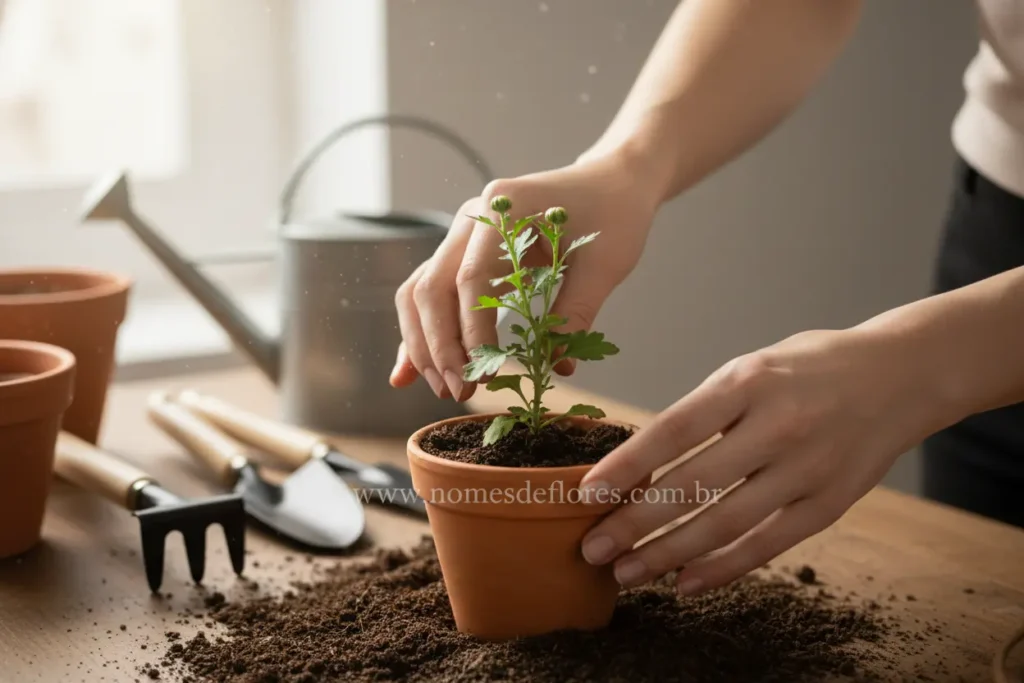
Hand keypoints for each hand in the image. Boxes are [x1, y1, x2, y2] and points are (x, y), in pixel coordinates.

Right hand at [390, 147, 660, 400]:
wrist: (613, 182)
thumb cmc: (614, 216)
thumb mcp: (605, 265)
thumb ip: (576, 313)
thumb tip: (555, 366)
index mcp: (504, 208)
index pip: (471, 279)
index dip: (472, 332)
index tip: (483, 374)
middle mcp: (472, 217)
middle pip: (432, 287)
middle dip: (440, 346)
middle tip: (458, 391)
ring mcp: (463, 235)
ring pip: (420, 293)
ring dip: (425, 344)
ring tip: (443, 388)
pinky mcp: (465, 254)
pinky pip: (430, 294)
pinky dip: (421, 334)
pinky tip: (407, 373)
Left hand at [578, 326, 950, 594]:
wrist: (900, 376)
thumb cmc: (808, 368)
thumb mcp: (751, 368)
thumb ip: (704, 412)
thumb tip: (642, 464)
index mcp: (747, 381)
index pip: (673, 430)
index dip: (626, 465)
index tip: (586, 493)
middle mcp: (777, 425)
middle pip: (692, 486)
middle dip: (634, 523)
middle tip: (592, 549)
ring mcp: (807, 469)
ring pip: (724, 524)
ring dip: (667, 554)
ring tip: (626, 572)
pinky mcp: (829, 504)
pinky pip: (766, 545)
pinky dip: (721, 568)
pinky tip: (683, 581)